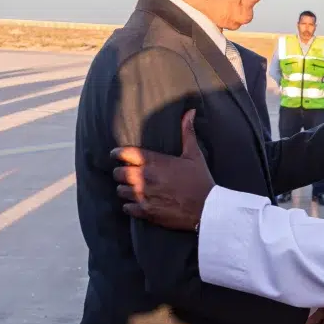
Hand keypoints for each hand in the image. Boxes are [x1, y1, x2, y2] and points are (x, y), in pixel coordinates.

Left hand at [111, 109, 214, 230]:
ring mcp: (144, 195)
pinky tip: (137, 202)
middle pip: (118, 173)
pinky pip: (127, 208)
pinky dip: (130, 205)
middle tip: (126, 173)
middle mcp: (144, 177)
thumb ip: (187, 132)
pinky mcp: (146, 211)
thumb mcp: (194, 154)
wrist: (207, 208)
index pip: (124, 153)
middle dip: (121, 172)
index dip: (117, 153)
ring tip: (132, 188)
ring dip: (125, 189)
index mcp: (154, 161)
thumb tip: (190, 112)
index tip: (116, 154)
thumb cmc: (201, 180)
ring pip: (121, 191)